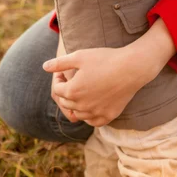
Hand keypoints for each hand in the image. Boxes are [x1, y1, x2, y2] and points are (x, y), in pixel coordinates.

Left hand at [43, 19, 174, 126]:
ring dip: (77, 103)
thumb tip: (44, 67)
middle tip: (74, 78)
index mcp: (72, 91)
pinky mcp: (107, 117)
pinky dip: (89, 114)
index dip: (59, 79)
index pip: (57, 90)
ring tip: (83, 89)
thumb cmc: (105, 58)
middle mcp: (81, 106)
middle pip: (66, 103)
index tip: (65, 71)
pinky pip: (92, 121)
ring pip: (78, 113)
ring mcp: (95, 113)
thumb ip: (60, 63)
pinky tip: (93, 102)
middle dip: (66, 91)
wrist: (131, 68)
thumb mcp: (80, 56)